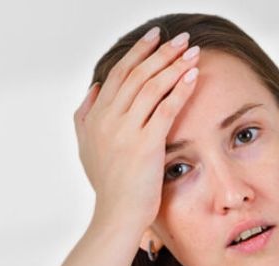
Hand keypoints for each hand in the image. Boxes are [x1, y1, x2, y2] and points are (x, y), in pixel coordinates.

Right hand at [75, 26, 199, 232]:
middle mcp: (107, 120)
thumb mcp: (87, 148)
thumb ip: (85, 116)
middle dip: (161, 52)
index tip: (154, 37)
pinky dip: (180, 89)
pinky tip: (193, 75)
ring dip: (174, 65)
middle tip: (181, 38)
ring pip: (152, 86)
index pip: (117, 74)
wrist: (116, 216)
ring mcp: (125, 132)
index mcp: (94, 117)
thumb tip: (93, 88)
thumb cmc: (108, 186)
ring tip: (193, 51)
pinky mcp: (146, 145)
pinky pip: (165, 108)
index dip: (137, 52)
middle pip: (136, 74)